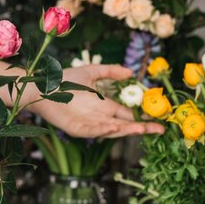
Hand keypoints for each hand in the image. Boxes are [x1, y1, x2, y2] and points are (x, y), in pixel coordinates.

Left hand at [28, 64, 164, 137]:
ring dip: (126, 131)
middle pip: (125, 125)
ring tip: (141, 129)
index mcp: (105, 106)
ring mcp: (89, 124)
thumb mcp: (92, 72)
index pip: (128, 114)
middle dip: (142, 128)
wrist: (43, 86)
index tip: (159, 118)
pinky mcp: (76, 129)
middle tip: (160, 130)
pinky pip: (92, 131)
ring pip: (112, 130)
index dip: (143, 116)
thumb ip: (110, 72)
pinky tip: (114, 127)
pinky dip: (103, 130)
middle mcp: (100, 117)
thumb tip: (130, 72)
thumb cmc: (66, 79)